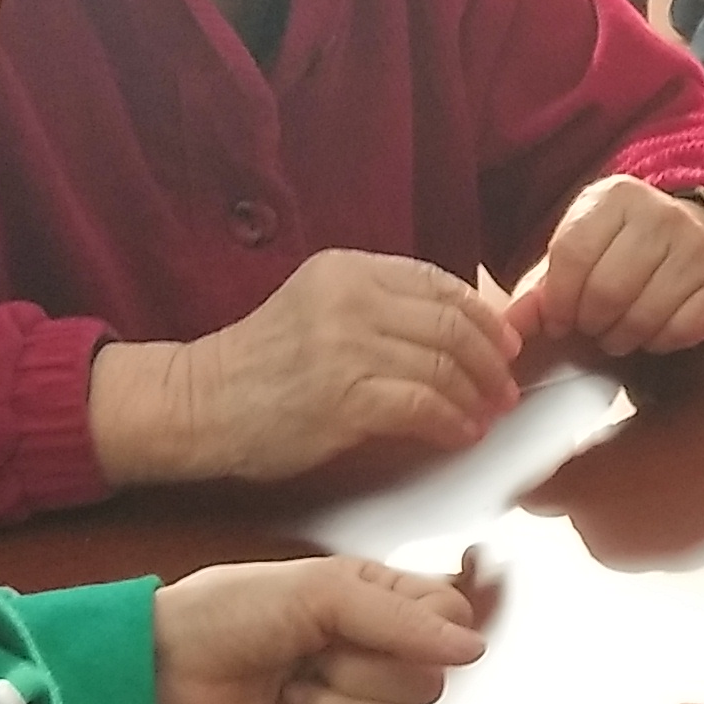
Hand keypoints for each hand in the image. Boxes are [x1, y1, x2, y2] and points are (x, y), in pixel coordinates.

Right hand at [88, 248, 521, 485]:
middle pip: (452, 325)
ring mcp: (346, 346)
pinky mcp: (344, 397)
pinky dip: (452, 422)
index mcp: (346, 268)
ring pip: (444, 365)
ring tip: (486, 415)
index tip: (503, 345)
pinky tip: (460, 434)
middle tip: (505, 388)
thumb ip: (379, 307)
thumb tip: (462, 329)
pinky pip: (424, 405)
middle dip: (492, 361)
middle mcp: (349, 298)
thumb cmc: (261, 365)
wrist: (198, 403)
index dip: (483, 317)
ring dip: (477, 396)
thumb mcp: (318, 307)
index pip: (439, 284)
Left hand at [151, 554, 484, 703]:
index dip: (426, 633)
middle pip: (427, 682)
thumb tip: (473, 648)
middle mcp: (375, 649)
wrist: (161, 675)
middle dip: (362, 675)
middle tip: (312, 657)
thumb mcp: (319, 593)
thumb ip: (402, 619)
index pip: (451, 618)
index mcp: (378, 597)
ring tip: (289, 689)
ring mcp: (356, 700)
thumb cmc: (229, 613)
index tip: (373, 630)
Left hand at [510, 173, 703, 356]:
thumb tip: (507, 329)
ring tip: (621, 329)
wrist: (698, 232)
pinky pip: (680, 331)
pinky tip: (657, 326)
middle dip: (592, 323)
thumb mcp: (578, 253)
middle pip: (607, 292)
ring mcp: (699, 246)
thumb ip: (540, 290)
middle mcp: (663, 213)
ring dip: (624, 337)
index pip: (573, 256)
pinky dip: (661, 341)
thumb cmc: (624, 249)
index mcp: (616, 196)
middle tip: (594, 325)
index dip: (559, 301)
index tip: (561, 320)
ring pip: (644, 317)